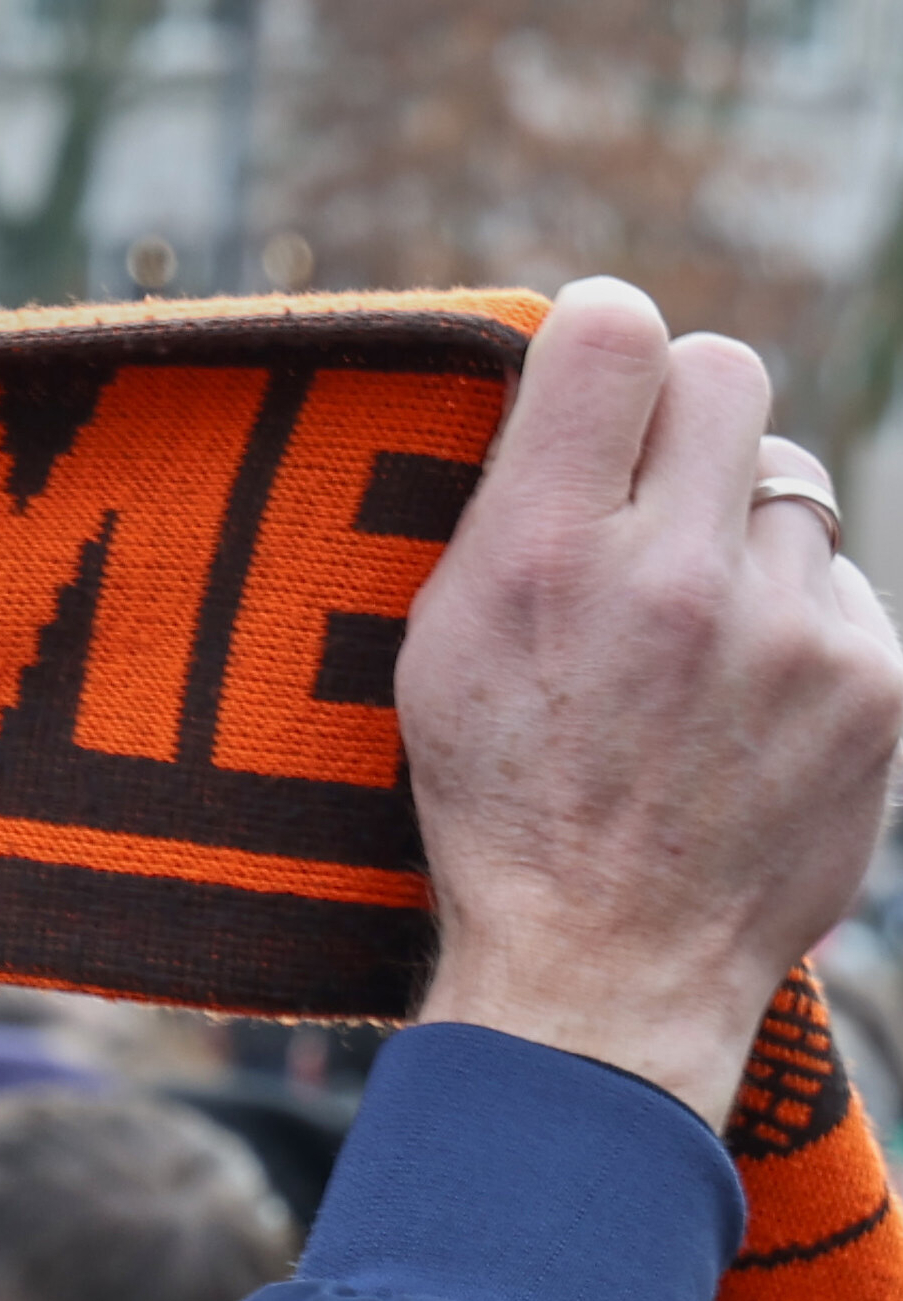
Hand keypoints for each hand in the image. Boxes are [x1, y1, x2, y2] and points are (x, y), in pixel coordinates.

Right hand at [400, 278, 902, 1121]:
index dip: (605, 336)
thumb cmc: (500, 803)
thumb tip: (586, 383)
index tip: (595, 377)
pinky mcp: (875, 684)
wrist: (605, 968)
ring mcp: (791, 630)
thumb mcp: (441, 648)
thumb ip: (512, 512)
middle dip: (686, 417)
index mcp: (540, 557)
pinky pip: (842, 591)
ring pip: (789, 491)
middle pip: (727, 374)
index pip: (613, 332)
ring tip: (692, 636)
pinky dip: (797, 631)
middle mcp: (674, 575)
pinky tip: (744, 706)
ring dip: (742, 538)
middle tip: (652, 486)